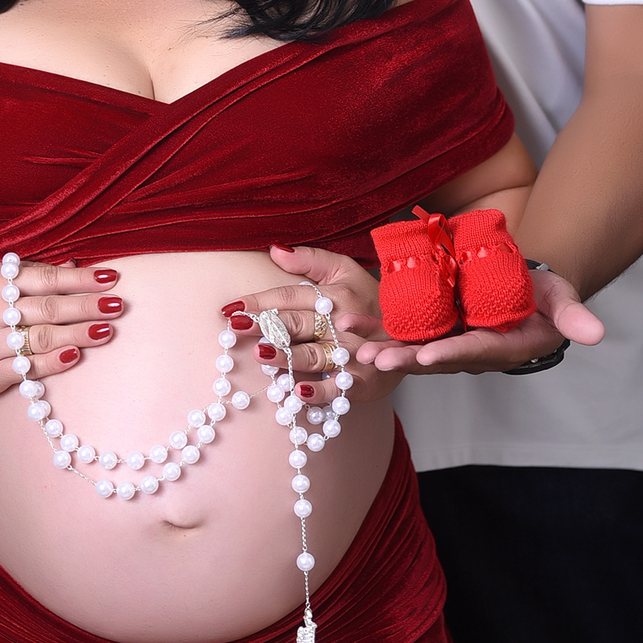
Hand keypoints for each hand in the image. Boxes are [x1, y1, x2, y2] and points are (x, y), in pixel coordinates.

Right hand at [0, 259, 121, 396]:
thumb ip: (29, 273)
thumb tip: (71, 264)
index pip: (46, 279)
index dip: (80, 278)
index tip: (110, 277)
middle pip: (49, 308)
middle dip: (88, 306)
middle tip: (118, 304)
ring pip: (42, 338)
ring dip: (79, 334)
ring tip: (107, 329)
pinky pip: (29, 368)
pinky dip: (54, 361)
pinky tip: (76, 354)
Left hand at [225, 245, 398, 406]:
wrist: (413, 333)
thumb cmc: (370, 298)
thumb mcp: (345, 270)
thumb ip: (310, 260)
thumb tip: (274, 250)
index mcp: (334, 294)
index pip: (289, 296)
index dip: (259, 300)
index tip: (230, 308)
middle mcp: (341, 323)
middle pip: (297, 324)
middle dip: (265, 325)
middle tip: (237, 327)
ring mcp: (352, 354)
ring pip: (312, 355)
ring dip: (286, 356)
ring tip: (262, 353)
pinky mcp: (362, 381)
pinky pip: (337, 389)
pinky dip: (318, 392)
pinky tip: (297, 393)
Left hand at [354, 264, 604, 375]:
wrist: (526, 289)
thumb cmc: (546, 297)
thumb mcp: (564, 302)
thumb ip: (575, 316)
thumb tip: (597, 333)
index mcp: (501, 348)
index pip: (474, 353)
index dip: (451, 355)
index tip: (429, 357)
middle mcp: (469, 351)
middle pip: (433, 358)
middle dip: (403, 361)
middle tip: (373, 361)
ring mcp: (447, 342)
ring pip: (410, 349)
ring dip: (380, 348)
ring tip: (350, 347)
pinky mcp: (431, 329)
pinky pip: (400, 333)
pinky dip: (375, 329)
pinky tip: (348, 323)